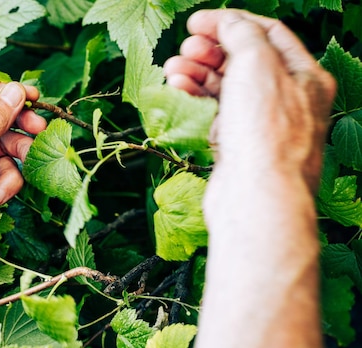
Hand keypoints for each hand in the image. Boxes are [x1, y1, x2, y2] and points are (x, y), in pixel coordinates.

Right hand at [163, 9, 335, 191]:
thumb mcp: (257, 65)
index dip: (230, 22)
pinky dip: (197, 99)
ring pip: (227, 89)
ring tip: (172, 69)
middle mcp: (286, 100)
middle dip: (210, 50)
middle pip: (244, 62)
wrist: (256, 197)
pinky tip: (179, 91)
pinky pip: (217, 114)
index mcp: (304, 76)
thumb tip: (230, 22)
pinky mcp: (239, 147)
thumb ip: (242, 35)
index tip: (197, 22)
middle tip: (185, 48)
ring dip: (198, 74)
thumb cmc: (266, 135)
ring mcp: (262, 125)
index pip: (266, 34)